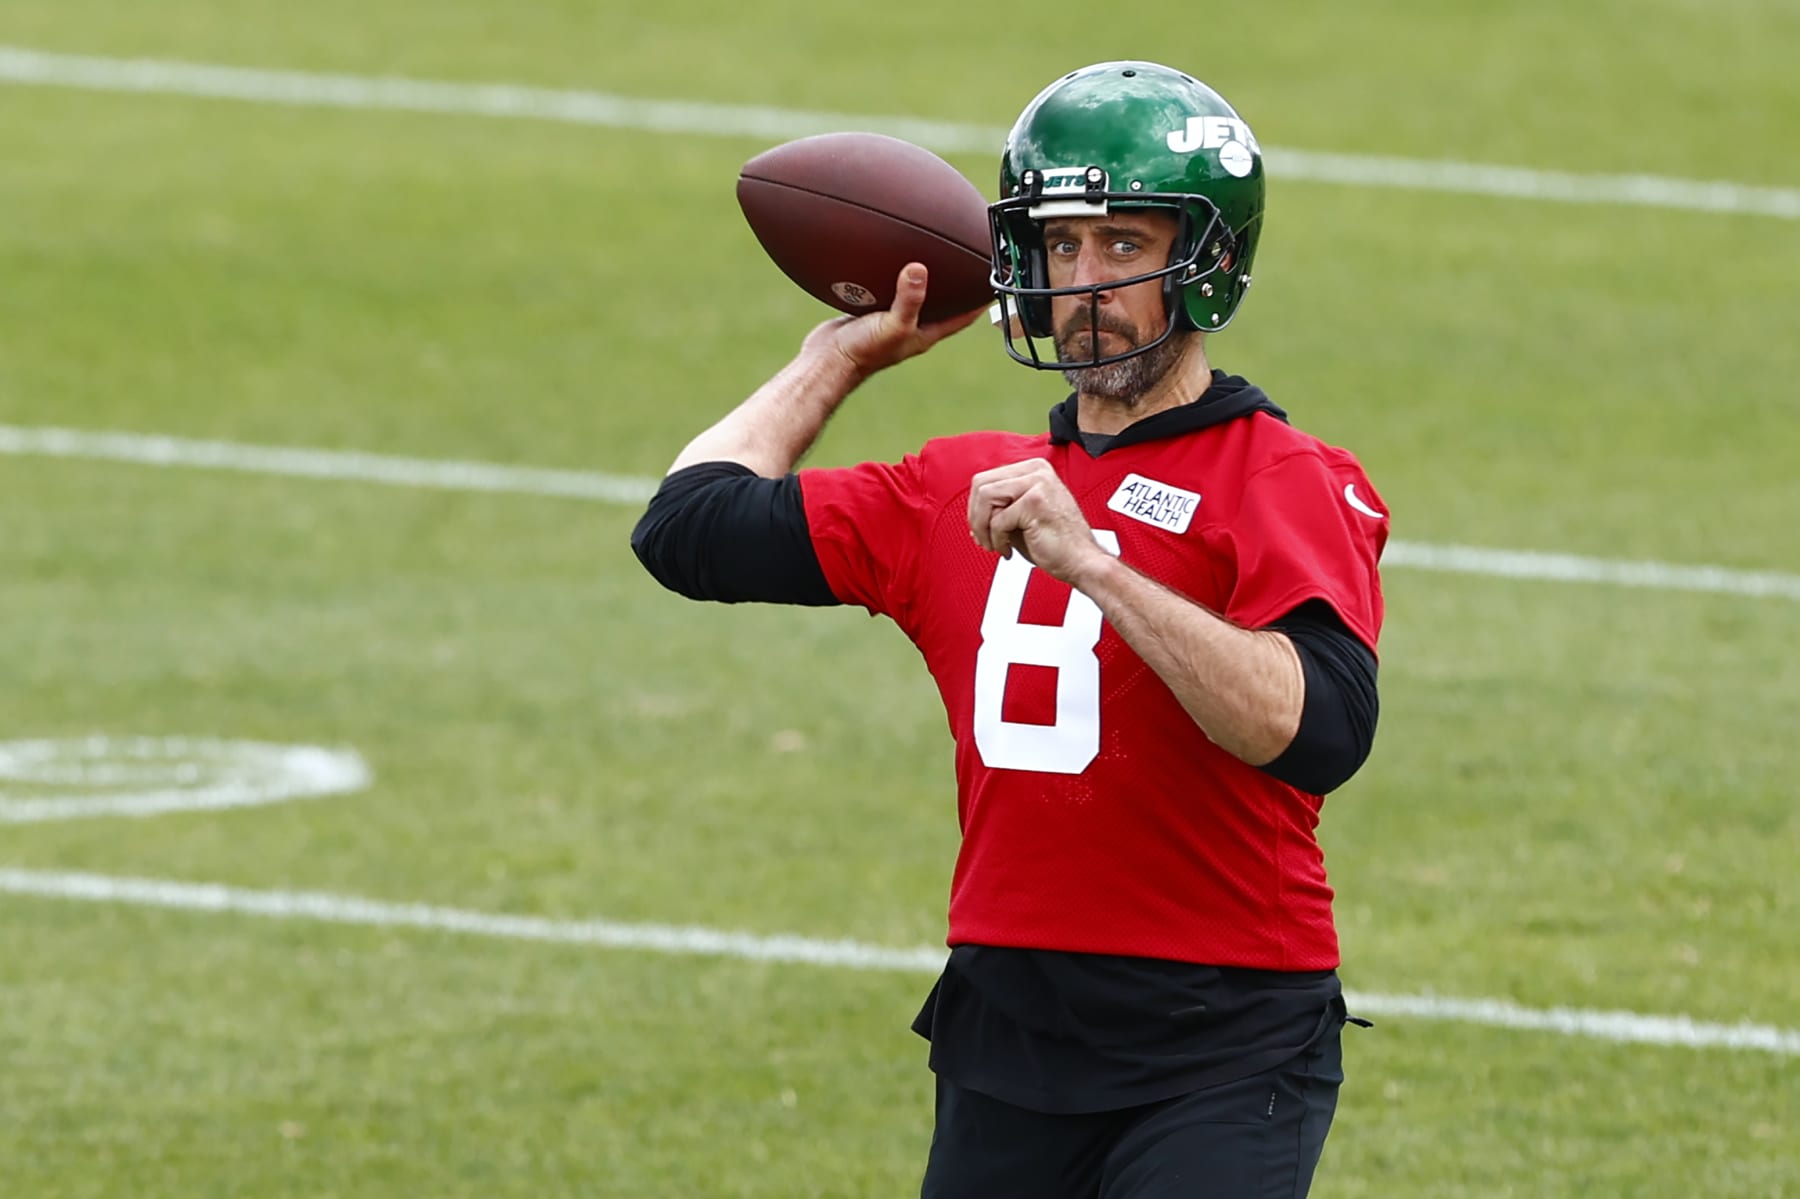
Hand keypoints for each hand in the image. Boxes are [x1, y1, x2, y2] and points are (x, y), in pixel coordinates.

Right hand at [799, 264, 983, 380]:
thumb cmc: (862, 353)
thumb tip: (920, 270)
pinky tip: (891, 259)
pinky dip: (895, 276)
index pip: (964, 316)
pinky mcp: (872, 311)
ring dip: (926, 279)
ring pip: (916, 295)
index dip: (981, 300)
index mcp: (926, 333)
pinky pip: (890, 290)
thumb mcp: (891, 324)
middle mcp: (912, 326)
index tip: (995, 280)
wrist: (825, 361)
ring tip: (934, 254)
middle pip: (944, 304)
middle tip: (969, 261)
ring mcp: (892, 319)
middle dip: (957, 286)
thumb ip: (908, 299)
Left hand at [967, 459, 1110, 584]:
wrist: (1082, 562)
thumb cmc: (1055, 544)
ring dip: (983, 527)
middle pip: (980, 484)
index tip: (982, 529)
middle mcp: (1036, 470)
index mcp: (1033, 469)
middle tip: (984, 539)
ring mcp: (1038, 482)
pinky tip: (1009, 551)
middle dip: (975, 516)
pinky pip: (998, 520)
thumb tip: (972, 513)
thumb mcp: (1021, 517)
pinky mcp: (1035, 501)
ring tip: (995, 545)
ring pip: (985, 497)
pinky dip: (997, 540)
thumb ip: (999, 508)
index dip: (976, 508)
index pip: (985, 478)